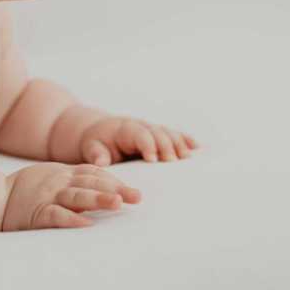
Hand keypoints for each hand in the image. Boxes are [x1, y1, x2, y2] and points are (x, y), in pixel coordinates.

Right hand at [2, 162, 141, 230]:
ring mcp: (48, 196)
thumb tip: (104, 187)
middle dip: (116, 189)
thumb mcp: (52, 177)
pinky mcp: (37, 212)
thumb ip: (74, 180)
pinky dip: (71, 219)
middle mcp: (59, 182)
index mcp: (64, 173)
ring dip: (98, 198)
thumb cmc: (27, 189)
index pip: (94, 173)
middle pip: (92, 182)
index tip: (133, 190)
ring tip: (117, 203)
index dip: (115, 180)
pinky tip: (86, 224)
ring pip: (77, 195)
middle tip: (137, 197)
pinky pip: (56, 215)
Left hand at [78, 116, 198, 165]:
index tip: (153, 159)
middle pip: (158, 133)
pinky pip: (175, 135)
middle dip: (166, 146)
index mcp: (125, 129)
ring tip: (188, 157)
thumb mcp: (91, 147)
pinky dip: (186, 140)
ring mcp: (152, 129)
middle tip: (174, 161)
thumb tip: (102, 162)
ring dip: (180, 144)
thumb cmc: (95, 142)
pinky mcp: (159, 135)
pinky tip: (198, 147)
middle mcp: (141, 126)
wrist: (100, 131)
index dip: (147, 145)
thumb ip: (96, 154)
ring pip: (169, 133)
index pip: (139, 134)